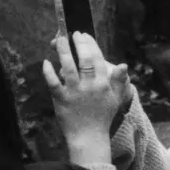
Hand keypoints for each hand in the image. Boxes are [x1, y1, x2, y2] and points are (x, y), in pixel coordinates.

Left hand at [42, 32, 128, 162]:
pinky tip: (46, 62)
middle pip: (85, 60)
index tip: (85, 35)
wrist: (89, 136)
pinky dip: (49, 72)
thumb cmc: (102, 116)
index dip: (91, 45)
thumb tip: (123, 64)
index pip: (98, 59)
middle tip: (73, 34)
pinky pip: (53, 83)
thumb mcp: (115, 98)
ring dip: (63, 51)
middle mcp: (90, 86)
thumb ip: (118, 80)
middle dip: (79, 44)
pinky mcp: (61, 100)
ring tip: (58, 39)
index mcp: (103, 84)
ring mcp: (75, 92)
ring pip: (68, 67)